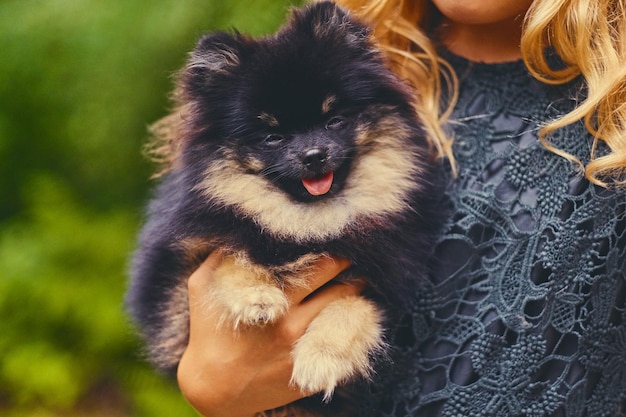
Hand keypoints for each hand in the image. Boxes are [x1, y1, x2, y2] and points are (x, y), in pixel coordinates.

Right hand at [177, 251, 362, 416]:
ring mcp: (307, 353)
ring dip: (353, 297)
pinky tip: (349, 317)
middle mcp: (297, 327)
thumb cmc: (207, 335)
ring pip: (346, 317)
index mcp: (277, 304)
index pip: (322, 269)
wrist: (213, 391)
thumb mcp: (202, 290)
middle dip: (351, 271)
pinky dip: (348, 329)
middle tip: (356, 259)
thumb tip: (235, 233)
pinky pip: (342, 347)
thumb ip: (218, 257)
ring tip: (357, 282)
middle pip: (341, 290)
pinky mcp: (313, 375)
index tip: (339, 242)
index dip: (334, 253)